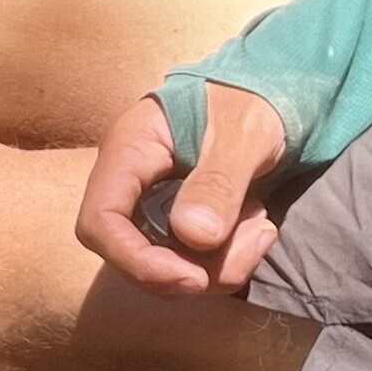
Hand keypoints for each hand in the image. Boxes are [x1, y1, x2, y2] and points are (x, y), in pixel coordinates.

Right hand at [74, 85, 287, 293]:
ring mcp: (155, 208)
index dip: (136, 262)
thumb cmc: (251, 99)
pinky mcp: (181, 225)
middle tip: (255, 240)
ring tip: (262, 224)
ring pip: (168, 266)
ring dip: (220, 264)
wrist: (272, 92)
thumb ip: (219, 181)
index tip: (193, 278)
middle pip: (134, 255)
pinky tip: (258, 227)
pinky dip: (228, 259)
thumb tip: (194, 236)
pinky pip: (193, 262)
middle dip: (195, 268)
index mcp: (129, 151)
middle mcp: (132, 185)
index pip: (100, 222)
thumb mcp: (244, 132)